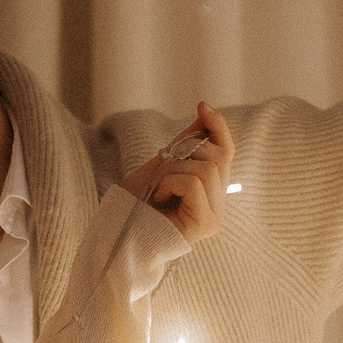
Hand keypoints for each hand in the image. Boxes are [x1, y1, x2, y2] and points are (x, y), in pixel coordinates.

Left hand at [123, 102, 233, 243]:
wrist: (116, 236)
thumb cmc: (136, 205)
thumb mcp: (162, 165)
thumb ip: (185, 144)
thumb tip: (205, 113)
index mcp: (211, 193)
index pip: (226, 152)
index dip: (218, 127)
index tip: (202, 105)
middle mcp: (218, 207)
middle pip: (218, 157)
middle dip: (184, 154)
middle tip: (159, 172)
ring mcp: (214, 218)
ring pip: (206, 168)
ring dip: (173, 170)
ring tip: (157, 189)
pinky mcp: (204, 224)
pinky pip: (194, 182)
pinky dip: (170, 183)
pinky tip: (157, 198)